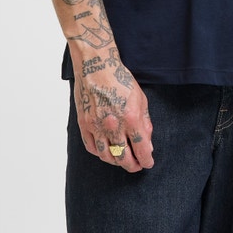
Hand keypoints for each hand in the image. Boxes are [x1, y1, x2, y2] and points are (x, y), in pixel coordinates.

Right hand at [73, 57, 153, 173]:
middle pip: (123, 157)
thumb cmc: (120, 80)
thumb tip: (147, 145)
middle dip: (132, 165)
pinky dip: (100, 153)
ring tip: (122, 160)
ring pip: (106, 156)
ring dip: (116, 162)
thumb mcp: (140, 99)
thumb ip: (145, 124)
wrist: (96, 67)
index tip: (148, 163)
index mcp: (131, 118)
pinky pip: (92, 148)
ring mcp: (96, 126)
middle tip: (137, 166)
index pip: (141, 149)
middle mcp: (113, 125)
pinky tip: (107, 152)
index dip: (146, 160)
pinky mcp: (84, 124)